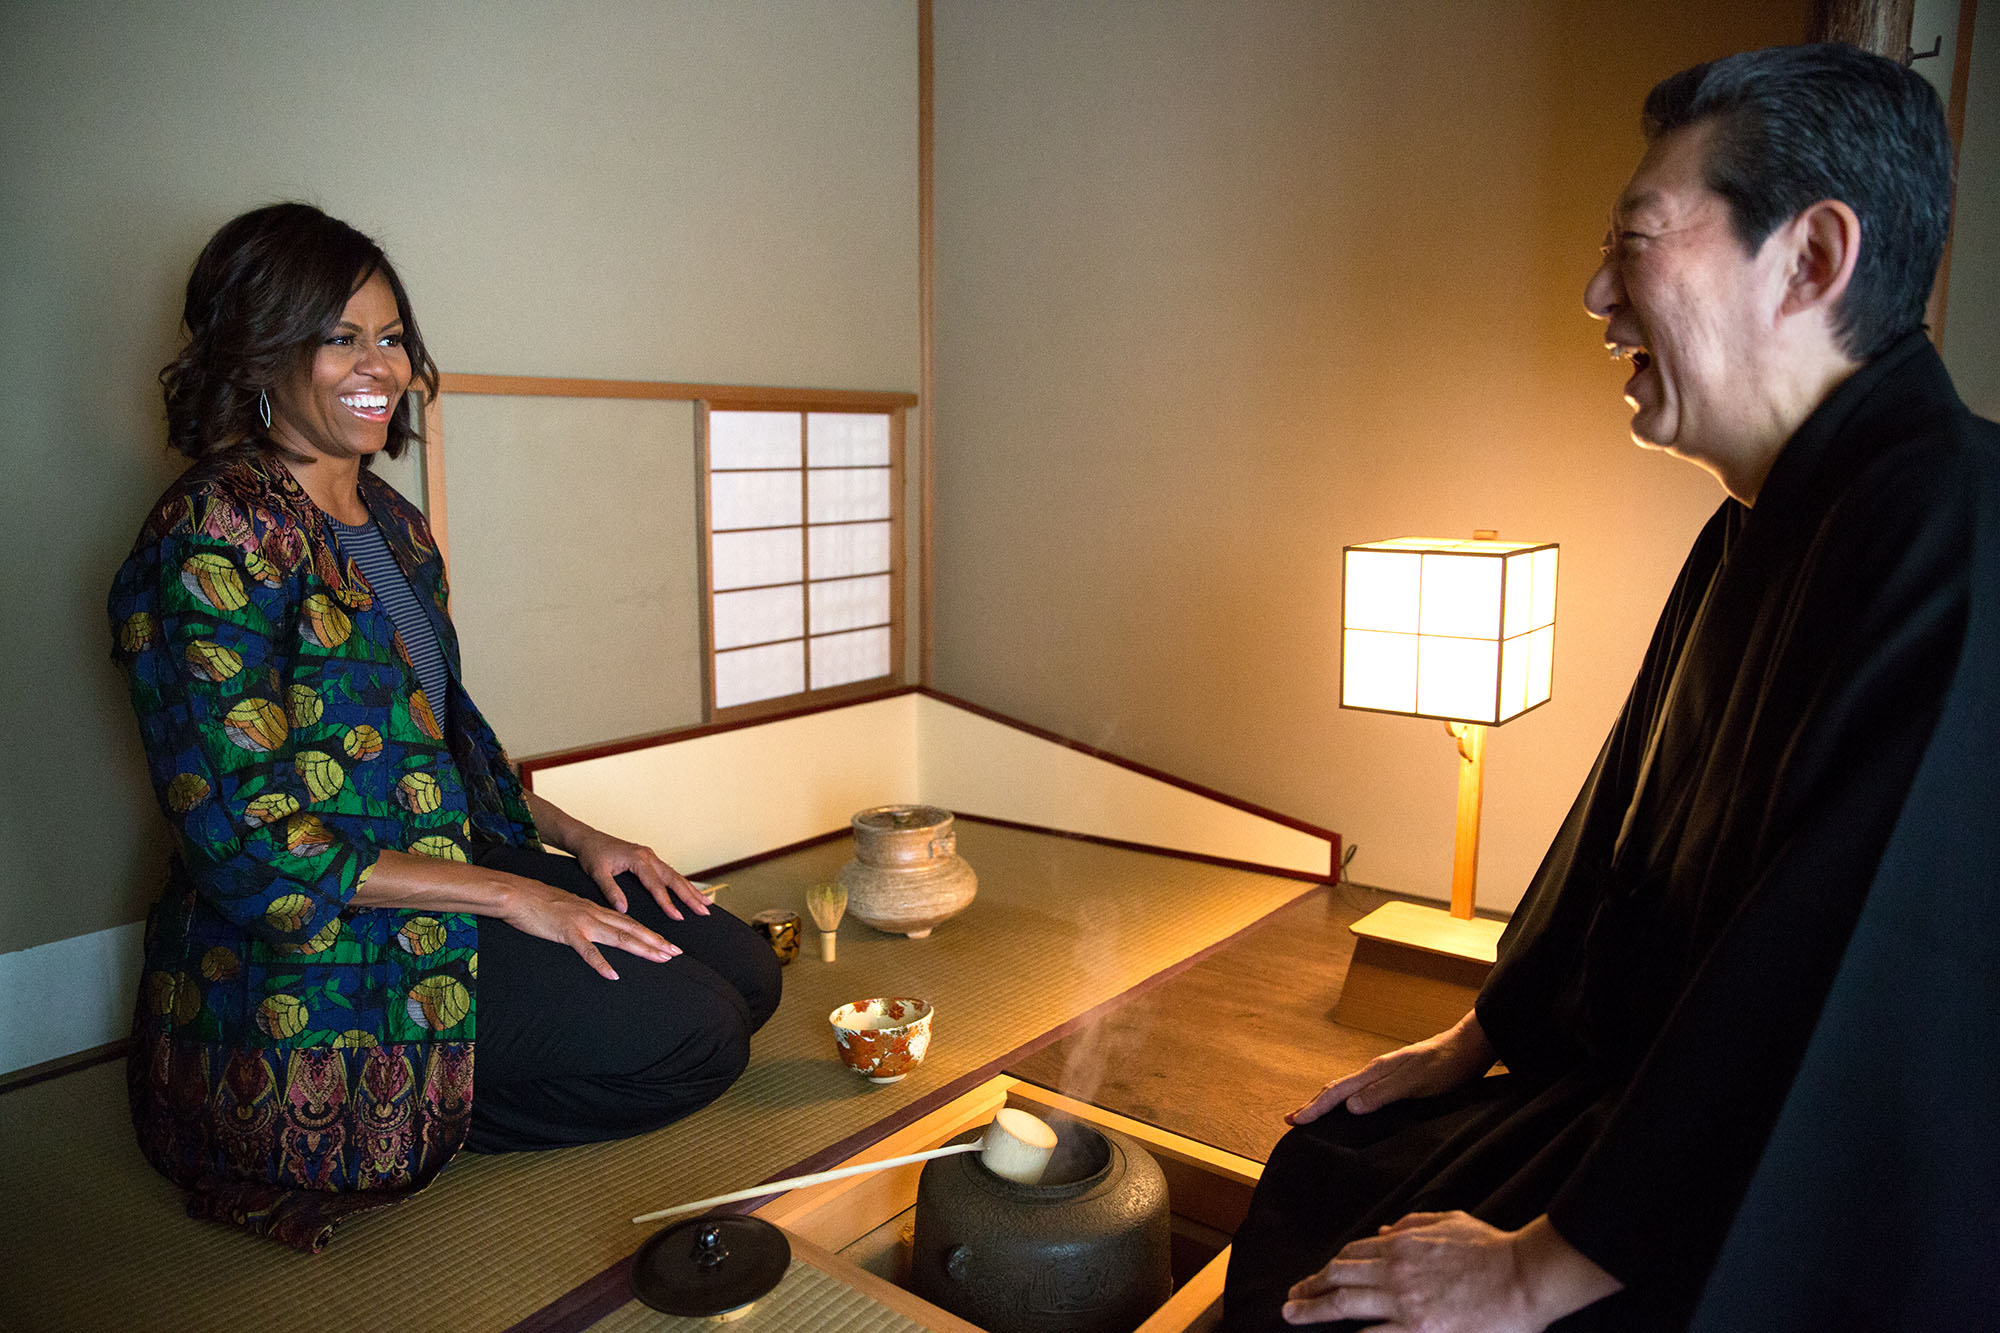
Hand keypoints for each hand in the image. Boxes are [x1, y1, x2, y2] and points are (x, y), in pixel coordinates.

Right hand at [499, 875, 680, 981]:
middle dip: (656, 942)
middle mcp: (594, 914)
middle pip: (632, 930)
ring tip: (660, 959)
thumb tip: (598, 931)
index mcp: (596, 910)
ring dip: (641, 949)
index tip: (669, 945)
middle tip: (676, 953)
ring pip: (618, 937)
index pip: (630, 923)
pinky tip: (614, 975)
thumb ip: (586, 920)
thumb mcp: (570, 910)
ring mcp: (582, 923)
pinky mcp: (567, 932)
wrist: (518, 894)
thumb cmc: (540, 904)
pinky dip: (601, 963)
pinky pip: (587, 951)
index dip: (651, 935)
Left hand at [569, 826, 712, 921]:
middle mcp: (648, 856)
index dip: (668, 903)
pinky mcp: (648, 858)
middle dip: (691, 896)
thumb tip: (623, 909)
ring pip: (675, 875)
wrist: (587, 838)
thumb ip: (611, 891)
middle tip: (705, 911)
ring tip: (706, 903)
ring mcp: (650, 856)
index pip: (657, 886)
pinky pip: (669, 872)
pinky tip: (689, 892)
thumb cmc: (592, 854)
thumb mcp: (597, 873)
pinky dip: (681, 883)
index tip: (678, 916)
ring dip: (691, 890)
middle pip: (674, 878)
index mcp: (638, 859)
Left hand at [1283, 1212, 1538, 1330]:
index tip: (1318, 1275)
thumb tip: (1382, 1230)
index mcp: (1403, 1243)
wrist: (1524, 1277)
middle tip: (1291, 1298)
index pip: (1353, 1253)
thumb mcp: (1448, 1222)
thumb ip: (1411, 1224)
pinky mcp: (1418, 1329)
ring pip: (1345, 1303)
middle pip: (1340, 1276)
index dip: (1331, 1265)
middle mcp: (1395, 1270)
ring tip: (1293, 1314)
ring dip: (1315, 1308)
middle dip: (1311, 1286)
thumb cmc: (1492, 1248)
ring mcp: (1404, 1302)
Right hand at [1289, 1011, 1493, 1123]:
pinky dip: (1348, 1102)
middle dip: (1314, 1105)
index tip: (1293, 1121)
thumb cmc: (1447, 1065)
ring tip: (1315, 1115)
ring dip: (1329, 1103)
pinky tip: (1354, 1110)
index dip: (1314, 1108)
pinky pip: (1364, 1092)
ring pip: (1349, 1090)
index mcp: (1376, 1071)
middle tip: (1293, 1119)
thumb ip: (1382, 1093)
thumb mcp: (1415, 1082)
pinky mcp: (1399, 1080)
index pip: (1337, 1092)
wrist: (1470, 1047)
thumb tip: (1349, 1107)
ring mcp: (1387, 1074)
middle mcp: (1377, 1071)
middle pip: (1337, 1089)